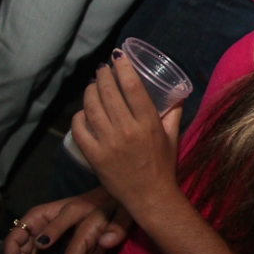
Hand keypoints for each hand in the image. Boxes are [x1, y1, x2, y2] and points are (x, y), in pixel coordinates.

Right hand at [3, 187, 117, 253]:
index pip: (14, 238)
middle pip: (20, 252)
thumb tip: (40, 243)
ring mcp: (45, 235)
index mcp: (37, 216)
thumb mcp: (76, 211)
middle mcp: (37, 226)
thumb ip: (59, 225)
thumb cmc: (93, 202)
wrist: (110, 202)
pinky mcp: (54, 243)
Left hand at [74, 52, 183, 217]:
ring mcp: (108, 144)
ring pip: (92, 108)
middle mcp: (127, 130)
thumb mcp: (172, 137)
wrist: (150, 197)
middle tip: (102, 68)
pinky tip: (82, 111)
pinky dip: (78, 117)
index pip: (133, 88)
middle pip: (109, 93)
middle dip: (103, 75)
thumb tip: (176, 94)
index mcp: (148, 123)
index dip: (123, 68)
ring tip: (93, 84)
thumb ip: (173, 114)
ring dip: (90, 91)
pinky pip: (80, 130)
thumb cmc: (164, 166)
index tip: (118, 57)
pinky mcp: (94, 156)